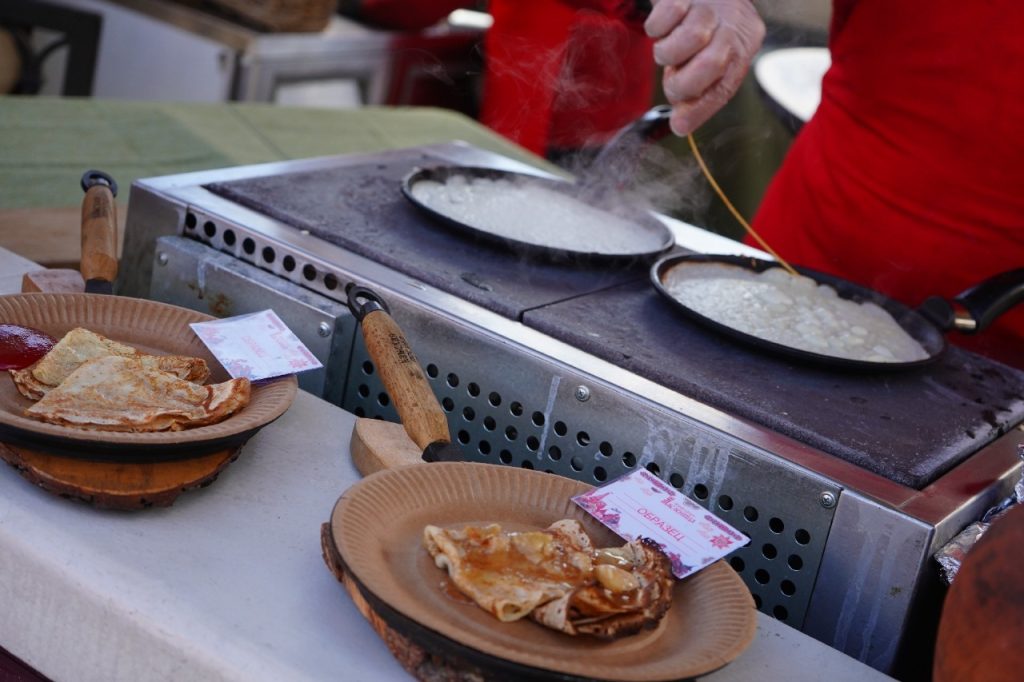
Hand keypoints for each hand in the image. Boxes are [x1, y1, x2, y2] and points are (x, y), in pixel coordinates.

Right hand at [645, 0, 764, 134]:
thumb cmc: (704, 27)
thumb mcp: (710, 57)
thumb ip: (699, 89)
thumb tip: (680, 124)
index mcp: (743, 45)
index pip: (726, 85)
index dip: (701, 109)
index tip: (679, 126)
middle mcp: (732, 24)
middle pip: (713, 63)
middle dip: (683, 85)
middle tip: (672, 84)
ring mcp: (710, 6)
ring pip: (691, 39)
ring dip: (668, 55)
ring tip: (667, 51)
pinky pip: (665, 19)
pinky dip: (656, 29)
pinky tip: (662, 29)